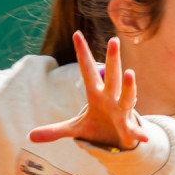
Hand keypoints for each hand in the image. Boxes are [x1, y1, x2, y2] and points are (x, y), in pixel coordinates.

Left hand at [29, 32, 148, 150]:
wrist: (118, 141)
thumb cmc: (97, 127)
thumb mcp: (75, 129)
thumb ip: (55, 130)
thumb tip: (30, 136)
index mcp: (96, 95)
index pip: (87, 71)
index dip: (82, 53)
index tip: (77, 33)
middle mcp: (110, 98)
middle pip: (111, 76)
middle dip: (112, 59)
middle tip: (113, 40)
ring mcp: (121, 112)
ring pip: (126, 97)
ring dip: (128, 86)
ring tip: (129, 73)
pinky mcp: (128, 128)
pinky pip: (134, 130)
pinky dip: (138, 133)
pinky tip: (144, 137)